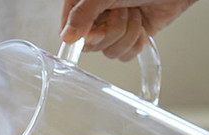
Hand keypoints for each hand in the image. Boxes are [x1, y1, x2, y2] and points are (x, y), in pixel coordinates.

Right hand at [61, 0, 197, 60]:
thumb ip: (82, 14)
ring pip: (109, 52)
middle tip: (122, 12)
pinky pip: (124, 55)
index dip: (83, 37)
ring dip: (127, 34)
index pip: (69, 31)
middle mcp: (96, 18)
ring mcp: (112, 29)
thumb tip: (67, 37)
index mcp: (82, 3)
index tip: (96, 32)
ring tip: (134, 13)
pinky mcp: (129, 38)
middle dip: (111, 32)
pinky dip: (136, 42)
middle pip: (90, 46)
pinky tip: (141, 25)